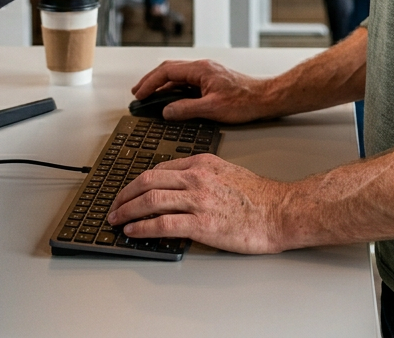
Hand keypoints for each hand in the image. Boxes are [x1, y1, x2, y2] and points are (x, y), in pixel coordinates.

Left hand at [107, 155, 289, 253]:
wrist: (279, 211)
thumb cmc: (259, 196)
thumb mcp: (227, 172)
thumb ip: (202, 175)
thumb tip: (180, 186)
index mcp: (202, 163)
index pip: (160, 168)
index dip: (138, 181)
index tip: (129, 191)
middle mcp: (196, 177)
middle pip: (148, 180)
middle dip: (125, 194)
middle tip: (114, 206)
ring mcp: (197, 199)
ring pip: (150, 199)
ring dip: (127, 210)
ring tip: (116, 219)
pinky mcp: (201, 223)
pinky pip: (161, 223)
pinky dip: (142, 227)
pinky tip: (133, 231)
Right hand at [131, 58, 273, 122]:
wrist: (265, 98)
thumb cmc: (245, 101)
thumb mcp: (212, 109)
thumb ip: (186, 109)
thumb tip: (166, 111)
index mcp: (200, 69)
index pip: (167, 71)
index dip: (150, 82)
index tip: (139, 94)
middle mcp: (202, 68)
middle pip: (169, 70)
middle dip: (151, 81)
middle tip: (138, 93)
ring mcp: (206, 73)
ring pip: (178, 75)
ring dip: (162, 85)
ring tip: (150, 96)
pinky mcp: (211, 81)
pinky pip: (186, 82)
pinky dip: (174, 89)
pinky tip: (170, 99)